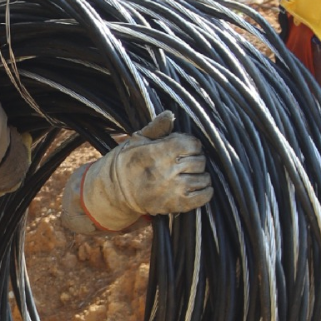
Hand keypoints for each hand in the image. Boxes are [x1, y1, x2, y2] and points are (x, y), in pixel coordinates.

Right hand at [60, 111, 211, 233]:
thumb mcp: (137, 141)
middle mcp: (166, 172)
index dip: (190, 144)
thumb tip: (170, 114)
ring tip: (191, 174)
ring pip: (203, 179)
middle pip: (199, 161)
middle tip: (187, 161)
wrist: (115, 192)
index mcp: (158, 153)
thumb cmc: (128, 163)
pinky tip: (198, 186)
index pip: (191, 144)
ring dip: (200, 175)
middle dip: (195, 159)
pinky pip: (202, 198)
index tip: (185, 147)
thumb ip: (156, 128)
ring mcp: (172, 191)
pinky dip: (205, 192)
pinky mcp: (175, 205)